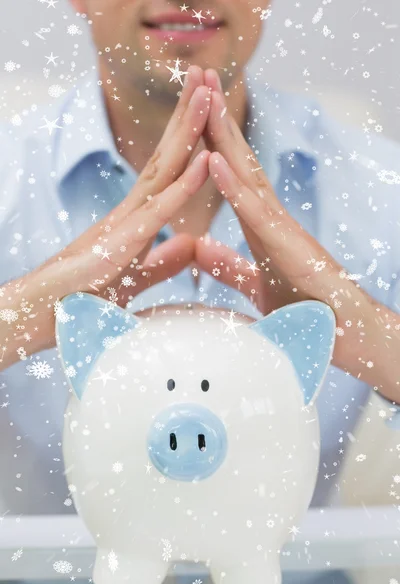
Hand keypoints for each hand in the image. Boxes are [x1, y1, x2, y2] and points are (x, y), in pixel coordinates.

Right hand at [0, 66, 210, 368]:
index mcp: (137, 218)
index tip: (207, 108)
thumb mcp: (137, 275)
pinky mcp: (122, 242)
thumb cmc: (84, 295)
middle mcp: (131, 211)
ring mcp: (126, 222)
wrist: (44, 314)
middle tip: (208, 77)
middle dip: (187, 117)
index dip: (188, 138)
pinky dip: (185, 184)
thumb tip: (192, 243)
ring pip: (163, 170)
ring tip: (207, 95)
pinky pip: (159, 209)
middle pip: (165, 157)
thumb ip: (164, 260)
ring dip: (188, 132)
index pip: (167, 170)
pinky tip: (205, 159)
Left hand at [195, 70, 399, 401]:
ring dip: (224, 135)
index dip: (211, 142)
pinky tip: (215, 157)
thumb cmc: (302, 306)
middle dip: (217, 120)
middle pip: (238, 161)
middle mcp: (269, 216)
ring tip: (206, 96)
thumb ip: (228, 265)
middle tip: (199, 79)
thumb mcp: (254, 282)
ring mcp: (279, 226)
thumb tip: (199, 248)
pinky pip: (254, 211)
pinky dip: (232, 184)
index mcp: (258, 224)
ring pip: (246, 173)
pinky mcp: (286, 244)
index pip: (230, 175)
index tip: (192, 112)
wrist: (340, 331)